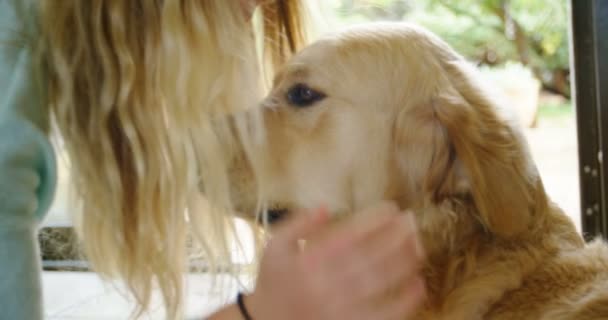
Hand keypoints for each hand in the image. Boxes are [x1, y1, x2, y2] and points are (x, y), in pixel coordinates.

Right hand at [247, 202, 425, 319]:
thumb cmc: (273, 282)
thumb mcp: (273, 246)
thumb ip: (297, 224)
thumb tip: (325, 207)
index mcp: (308, 260)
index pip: (348, 234)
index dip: (373, 219)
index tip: (392, 208)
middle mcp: (325, 282)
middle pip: (369, 255)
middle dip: (395, 236)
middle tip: (412, 222)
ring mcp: (339, 307)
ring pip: (380, 281)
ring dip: (403, 261)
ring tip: (419, 245)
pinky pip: (383, 314)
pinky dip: (404, 300)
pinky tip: (419, 284)